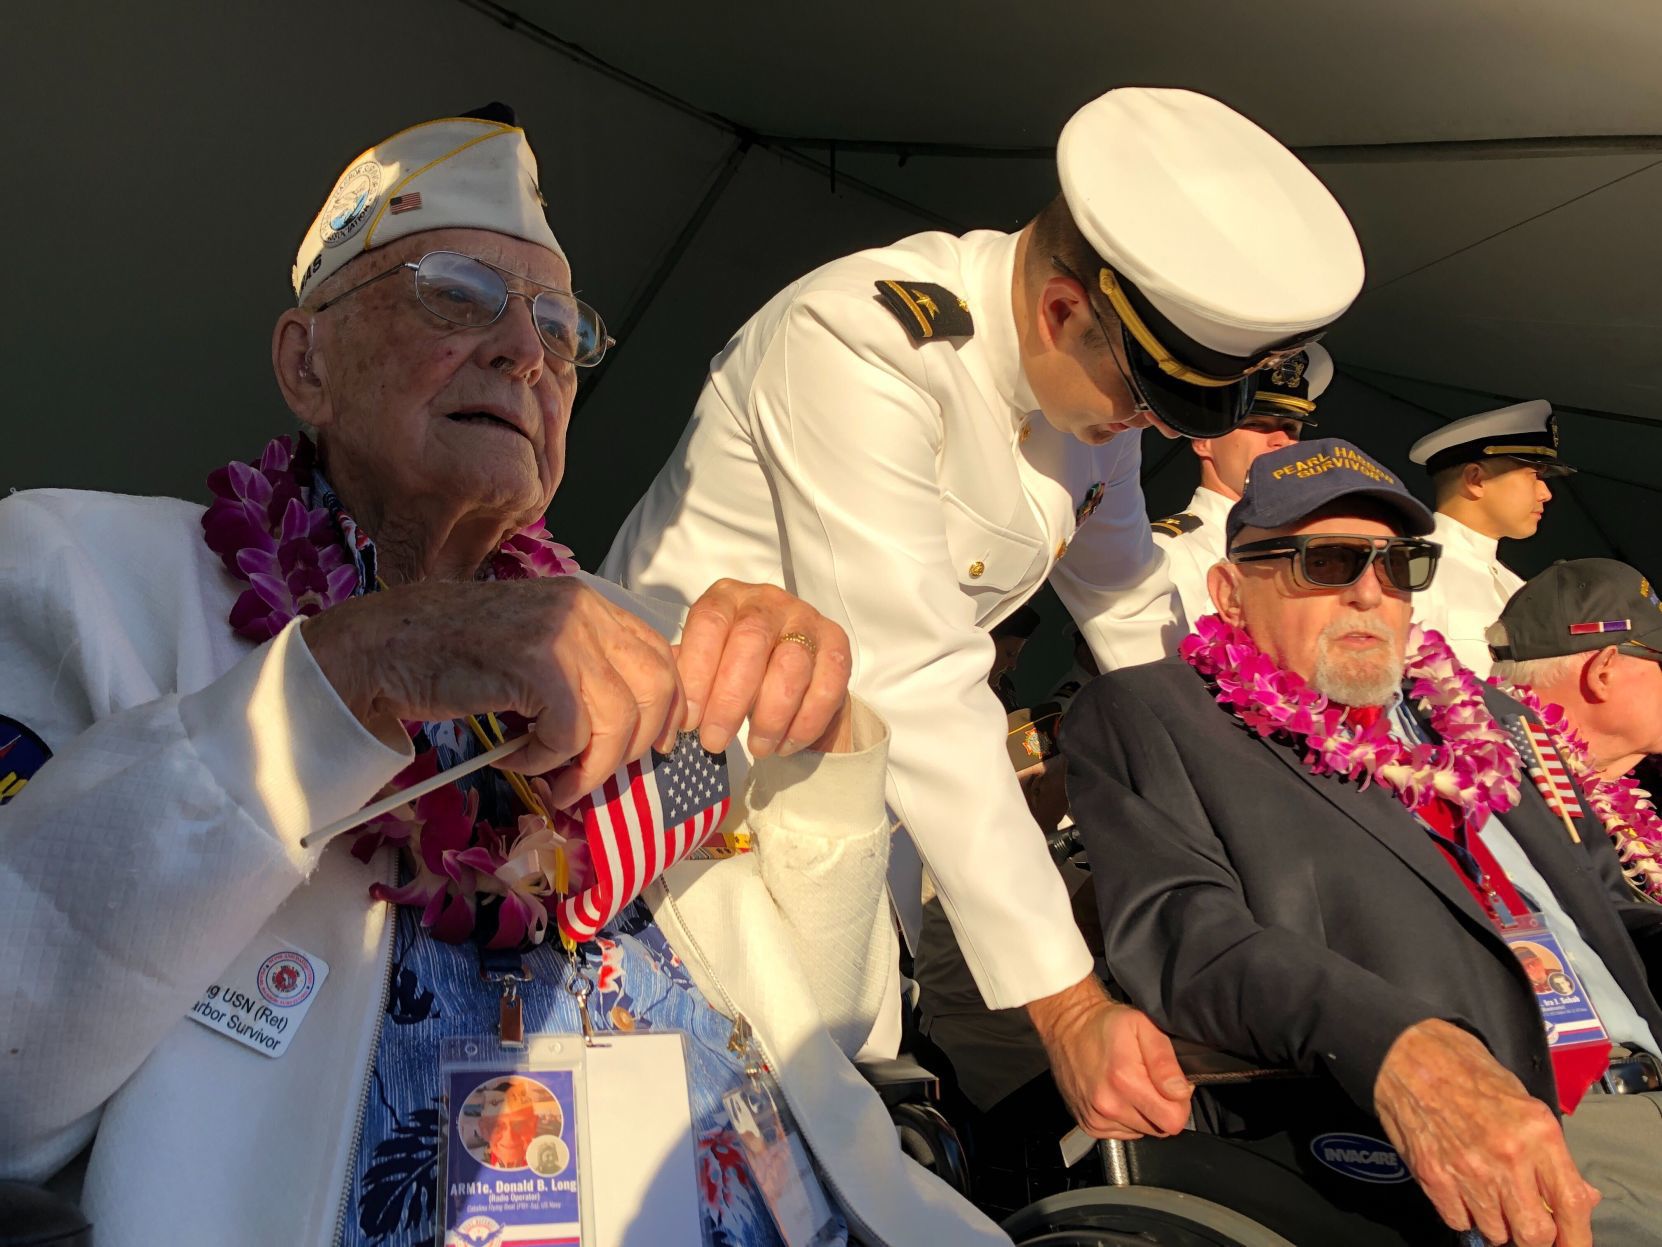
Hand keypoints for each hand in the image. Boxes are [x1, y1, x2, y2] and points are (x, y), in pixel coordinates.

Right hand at [301, 577, 684, 806]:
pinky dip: (545, 760)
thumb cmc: (450, 656)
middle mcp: (584, 610)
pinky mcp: (538, 664)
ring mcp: (563, 633)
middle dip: (634, 747)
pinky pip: (571, 735)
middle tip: (593, 774)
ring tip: (553, 780)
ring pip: (618, 721)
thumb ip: (583, 671)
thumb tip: (634, 728)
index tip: (652, 747)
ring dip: (588, 766)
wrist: (381, 647)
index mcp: (589, 603)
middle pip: (656, 689)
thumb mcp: (533, 649)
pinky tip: (514, 755)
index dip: (667, 710)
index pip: (662, 657)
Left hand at [675, 579, 851, 758]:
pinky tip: (787, 744)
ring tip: (757, 748)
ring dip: (771, 715)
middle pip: (750, 641)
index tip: (688, 721)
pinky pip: (828, 683)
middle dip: (730, 699)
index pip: (709, 624)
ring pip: (792, 664)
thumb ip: (683, 678)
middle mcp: (767, 599)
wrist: (785, 673)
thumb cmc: (731, 669)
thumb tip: (664, 710)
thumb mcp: (702, 665)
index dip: (697, 673)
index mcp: (725, 597)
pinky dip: (806, 721)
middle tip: (715, 741)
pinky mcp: (837, 643)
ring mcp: (806, 617)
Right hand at [1027, 976, 1191, 1138]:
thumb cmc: (1105, 1023)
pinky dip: (1125, 1116)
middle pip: (1159, 1129)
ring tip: (1130, 1084)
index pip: (1174, 1121)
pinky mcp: (1088, 1125)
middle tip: (1149, 1080)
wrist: (1067, 1025)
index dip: (1179, 1103)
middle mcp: (1108, 1105)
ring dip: (1142, 1113)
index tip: (1170, 1085)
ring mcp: (1096, 1118)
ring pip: (1141, 1132)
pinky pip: (1122, 1133)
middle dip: (1161, 1108)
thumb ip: (1165, 1061)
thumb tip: (1180, 1092)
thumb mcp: (1144, 1026)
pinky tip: (1116, 1093)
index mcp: (1125, 1081)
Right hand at [1374, 1019, 1598, 1246]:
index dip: (1578, 1237)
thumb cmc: (1467, 1071)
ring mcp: (1467, 1170)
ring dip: (1498, 1225)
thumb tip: (1577, 1195)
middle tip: (1527, 1225)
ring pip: (1496, 1234)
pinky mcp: (1433, 1177)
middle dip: (1534, 1238)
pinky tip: (1462, 1190)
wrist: (1408, 1055)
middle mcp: (1506, 1156)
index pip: (1571, 1204)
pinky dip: (1465, 1215)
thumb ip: (1551, 1154)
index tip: (1573, 1245)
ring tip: (1490, 1200)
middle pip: (1534, 1234)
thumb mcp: (1524, 1102)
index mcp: (1537, 1133)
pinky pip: (1459, 1222)